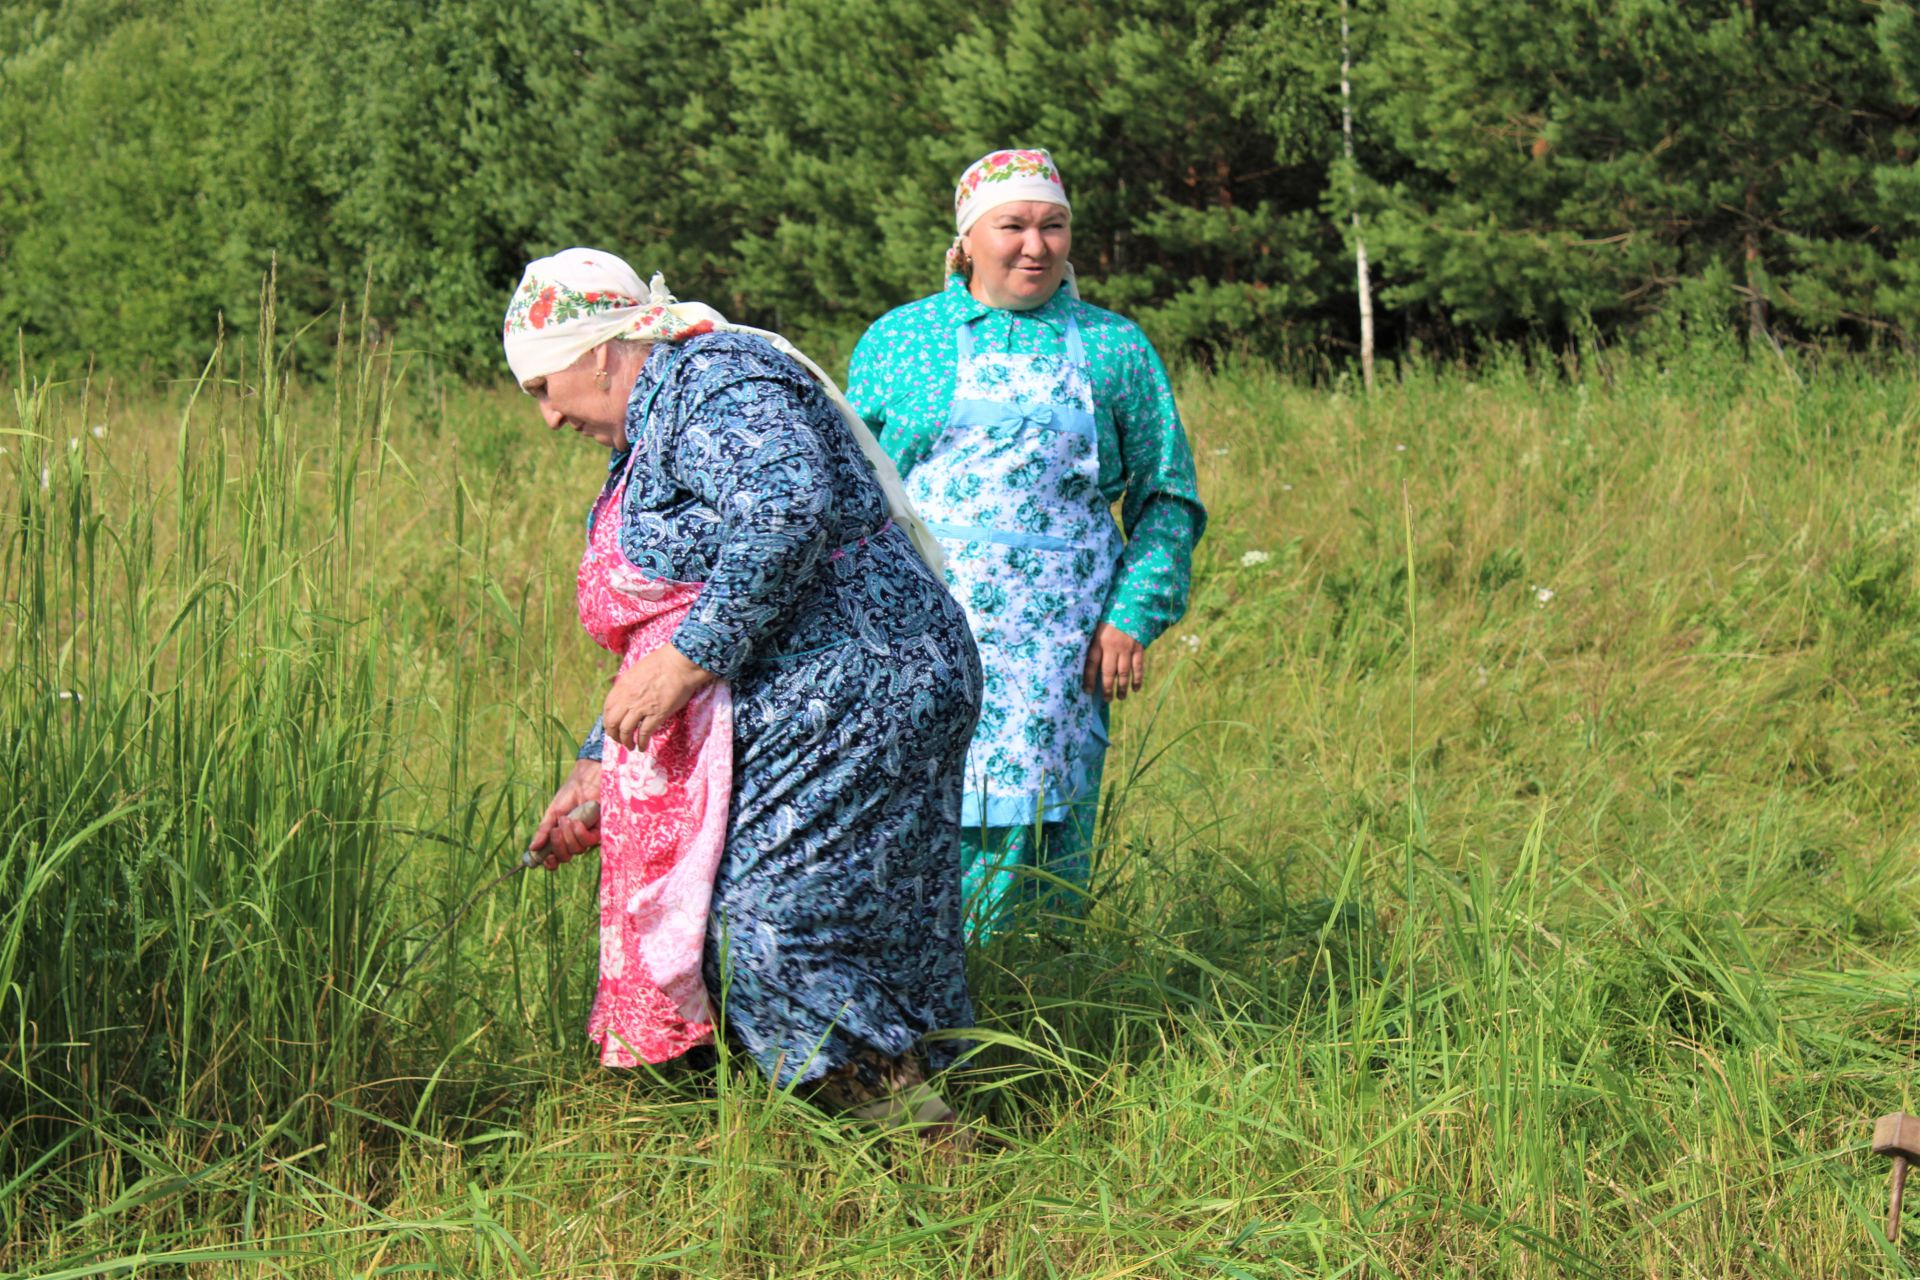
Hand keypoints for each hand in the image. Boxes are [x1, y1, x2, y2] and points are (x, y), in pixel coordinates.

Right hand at [528, 758, 601, 870]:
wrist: (585, 780)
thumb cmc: (570, 794)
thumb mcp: (553, 812)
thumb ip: (544, 830)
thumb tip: (532, 848)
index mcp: (562, 837)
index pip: (556, 857)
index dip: (550, 862)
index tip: (544, 859)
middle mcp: (575, 840)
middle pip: (565, 857)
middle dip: (558, 846)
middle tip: (555, 831)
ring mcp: (588, 836)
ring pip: (576, 850)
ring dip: (568, 835)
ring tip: (566, 818)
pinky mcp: (600, 831)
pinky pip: (588, 842)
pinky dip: (579, 833)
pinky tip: (577, 821)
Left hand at [602, 643, 717, 751]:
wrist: (680, 663)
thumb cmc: (662, 662)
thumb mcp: (637, 671)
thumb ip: (628, 685)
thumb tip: (626, 695)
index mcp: (622, 687)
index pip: (607, 709)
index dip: (608, 721)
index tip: (612, 727)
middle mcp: (628, 698)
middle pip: (612, 723)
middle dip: (614, 735)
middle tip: (619, 740)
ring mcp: (641, 707)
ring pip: (625, 731)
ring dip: (626, 742)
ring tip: (630, 746)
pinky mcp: (657, 714)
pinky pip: (644, 733)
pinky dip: (641, 743)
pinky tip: (642, 747)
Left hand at [1082, 622, 1146, 700]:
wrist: (1131, 605)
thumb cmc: (1110, 617)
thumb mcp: (1096, 627)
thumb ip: (1092, 642)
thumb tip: (1082, 661)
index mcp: (1098, 640)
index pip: (1091, 664)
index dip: (1088, 679)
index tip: (1086, 691)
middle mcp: (1112, 646)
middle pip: (1108, 672)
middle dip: (1107, 688)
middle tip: (1107, 700)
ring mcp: (1126, 648)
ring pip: (1123, 673)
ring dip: (1122, 688)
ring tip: (1120, 698)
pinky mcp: (1138, 647)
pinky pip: (1138, 667)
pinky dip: (1137, 679)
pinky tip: (1135, 689)